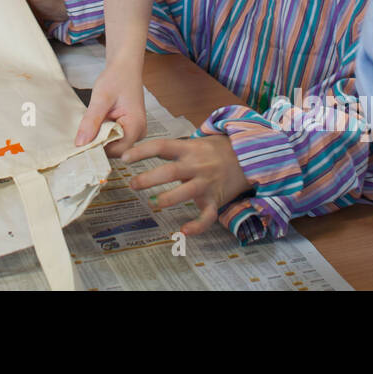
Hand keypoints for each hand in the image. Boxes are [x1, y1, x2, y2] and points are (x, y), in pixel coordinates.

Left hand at [76, 60, 144, 155]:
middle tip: (81, 136)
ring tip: (88, 128)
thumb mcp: (101, 98)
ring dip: (99, 138)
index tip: (81, 145)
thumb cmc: (117, 77)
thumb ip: (91, 121)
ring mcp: (134, 132)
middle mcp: (139, 132)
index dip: (99, 149)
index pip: (116, 150)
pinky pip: (113, 138)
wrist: (124, 67)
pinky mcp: (128, 129)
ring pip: (112, 145)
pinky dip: (101, 133)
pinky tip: (94, 126)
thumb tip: (81, 143)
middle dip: (97, 144)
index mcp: (136, 126)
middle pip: (115, 150)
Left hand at [121, 135, 249, 235]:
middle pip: (171, 172)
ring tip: (153, 203)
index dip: (142, 151)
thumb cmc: (215, 150)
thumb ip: (174, 149)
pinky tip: (183, 231)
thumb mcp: (196, 142)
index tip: (124, 158)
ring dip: (168, 199)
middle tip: (132, 184)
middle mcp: (196, 166)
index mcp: (189, 149)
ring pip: (186, 192)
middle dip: (149, 179)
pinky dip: (196, 225)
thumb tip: (142, 150)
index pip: (161, 147)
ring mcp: (206, 183)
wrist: (248, 156)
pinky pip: (206, 216)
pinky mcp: (215, 200)